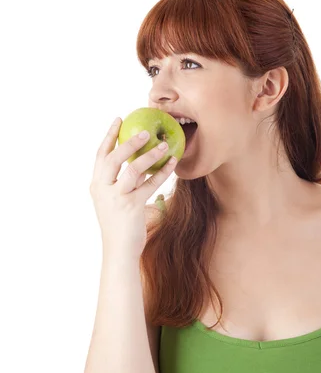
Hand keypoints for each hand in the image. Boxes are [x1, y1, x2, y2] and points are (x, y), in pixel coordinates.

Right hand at [89, 118, 176, 256]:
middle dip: (128, 140)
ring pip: (132, 168)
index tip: (119, 120)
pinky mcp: (131, 205)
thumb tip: (141, 166)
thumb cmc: (120, 227)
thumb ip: (123, 184)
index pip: (100, 155)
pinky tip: (172, 164)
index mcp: (96, 185)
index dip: (109, 136)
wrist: (119, 251)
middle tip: (145, 131)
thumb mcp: (116, 202)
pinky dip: (162, 172)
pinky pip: (149, 183)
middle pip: (113, 157)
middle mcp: (102, 189)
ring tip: (164, 144)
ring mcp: (116, 197)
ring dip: (150, 154)